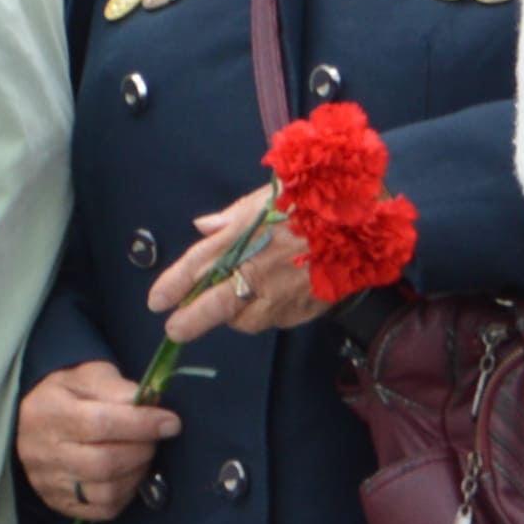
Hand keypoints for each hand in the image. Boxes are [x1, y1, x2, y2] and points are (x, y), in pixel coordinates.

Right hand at [17, 360, 179, 523]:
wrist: (31, 422)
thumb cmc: (68, 395)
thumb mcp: (88, 376)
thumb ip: (117, 388)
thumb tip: (149, 402)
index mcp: (48, 411)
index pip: (99, 423)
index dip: (141, 424)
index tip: (170, 422)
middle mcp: (41, 451)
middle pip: (103, 462)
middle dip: (142, 449)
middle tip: (155, 437)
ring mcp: (48, 482)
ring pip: (105, 490)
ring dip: (137, 473)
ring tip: (142, 454)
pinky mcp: (59, 503)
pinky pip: (102, 510)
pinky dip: (126, 493)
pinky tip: (129, 473)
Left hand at [155, 190, 337, 342]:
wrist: (367, 221)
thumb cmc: (317, 199)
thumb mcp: (271, 193)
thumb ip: (234, 214)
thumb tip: (203, 227)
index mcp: (246, 234)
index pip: (198, 264)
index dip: (173, 284)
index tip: (156, 301)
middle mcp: (259, 268)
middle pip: (212, 304)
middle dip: (189, 321)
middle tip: (174, 330)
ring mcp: (281, 294)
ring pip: (243, 320)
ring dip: (233, 315)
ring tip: (239, 298)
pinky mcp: (302, 311)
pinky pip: (273, 320)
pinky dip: (265, 313)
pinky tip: (272, 296)